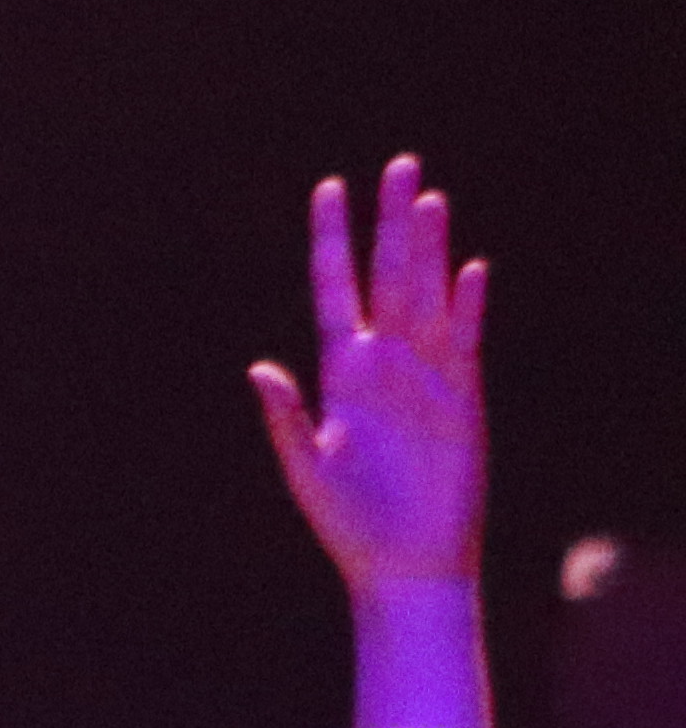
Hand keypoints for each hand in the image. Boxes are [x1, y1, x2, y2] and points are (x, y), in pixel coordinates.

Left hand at [250, 156, 493, 727]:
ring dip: (430, 248)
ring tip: (429, 198)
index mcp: (340, 374)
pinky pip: (465, 340)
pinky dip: (466, 306)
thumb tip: (259, 368)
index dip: (332, 240)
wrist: (404, 562)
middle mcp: (384, 364)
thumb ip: (286, 417)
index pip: (334, 289)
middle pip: (389, 276)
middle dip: (392, 222)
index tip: (329, 188)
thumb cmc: (349, 522)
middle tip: (399, 165)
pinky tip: (469, 270)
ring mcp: (427, 376)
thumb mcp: (307, 467)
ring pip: (429, 295)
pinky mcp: (464, 396)